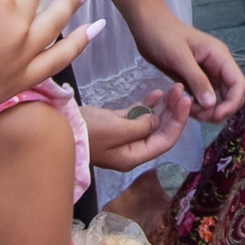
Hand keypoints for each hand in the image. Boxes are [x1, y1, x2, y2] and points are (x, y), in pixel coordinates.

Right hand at [80, 89, 197, 170]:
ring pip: (150, 121)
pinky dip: (147, 104)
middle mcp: (131, 148)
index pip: (165, 141)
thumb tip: (156, 121)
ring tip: (174, 88)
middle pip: (160, 130)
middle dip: (173, 111)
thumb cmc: (87, 131)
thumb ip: (141, 127)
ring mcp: (123, 136)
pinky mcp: (114, 124)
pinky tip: (157, 93)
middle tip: (181, 89)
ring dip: (163, 105)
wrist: (59, 125)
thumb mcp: (116, 130)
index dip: (178, 122)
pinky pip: (137, 115)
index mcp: (134, 156)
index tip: (186, 101)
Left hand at [132, 16, 244, 122]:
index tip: (215, 116)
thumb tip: (212, 104)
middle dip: (219, 109)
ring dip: (208, 110)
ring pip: (218, 99)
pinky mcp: (195, 79)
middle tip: (200, 117)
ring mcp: (207, 73)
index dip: (232, 103)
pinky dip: (199, 107)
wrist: (147, 26)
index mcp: (219, 56)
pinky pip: (204, 98)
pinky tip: (186, 109)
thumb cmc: (163, 36)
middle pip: (231, 94)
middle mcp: (217, 66)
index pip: (238, 83)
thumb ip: (197, 80)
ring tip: (190, 113)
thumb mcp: (180, 57)